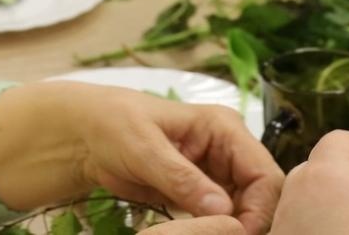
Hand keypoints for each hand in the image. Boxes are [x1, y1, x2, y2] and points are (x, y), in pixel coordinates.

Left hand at [0, 83, 282, 233]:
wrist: (84, 135)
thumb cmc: (113, 125)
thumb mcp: (145, 148)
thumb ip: (182, 178)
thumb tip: (223, 210)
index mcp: (224, 128)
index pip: (264, 175)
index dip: (259, 210)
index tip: (235, 233)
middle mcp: (229, 152)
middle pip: (260, 198)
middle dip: (245, 223)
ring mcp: (217, 175)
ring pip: (242, 213)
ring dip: (228, 229)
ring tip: (198, 232)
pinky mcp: (201, 196)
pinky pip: (218, 221)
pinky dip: (211, 231)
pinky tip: (193, 232)